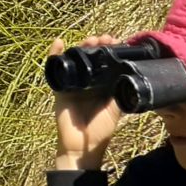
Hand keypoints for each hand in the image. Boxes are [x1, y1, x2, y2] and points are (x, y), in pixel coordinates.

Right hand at [50, 35, 126, 169]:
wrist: (82, 146)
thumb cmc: (100, 131)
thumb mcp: (116, 110)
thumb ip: (120, 94)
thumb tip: (131, 78)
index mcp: (102, 86)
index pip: (106, 63)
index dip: (110, 51)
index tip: (117, 42)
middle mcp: (88, 82)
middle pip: (90, 58)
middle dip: (97, 46)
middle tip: (104, 39)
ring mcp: (73, 84)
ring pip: (75, 59)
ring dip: (81, 46)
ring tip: (89, 40)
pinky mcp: (60, 88)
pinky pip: (55, 69)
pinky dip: (54, 54)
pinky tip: (58, 42)